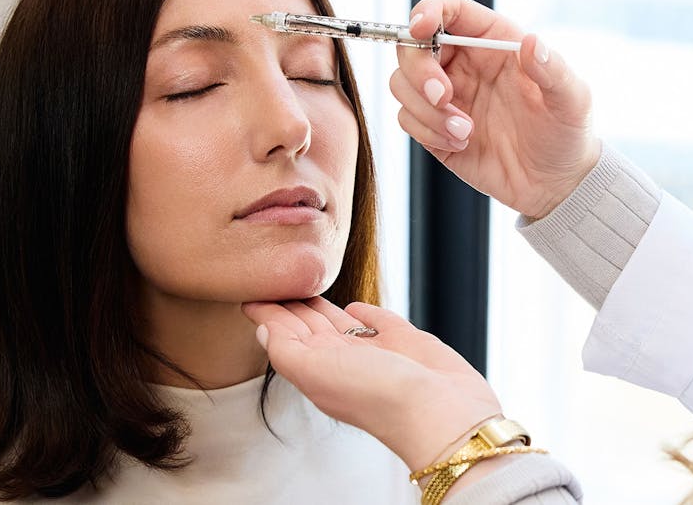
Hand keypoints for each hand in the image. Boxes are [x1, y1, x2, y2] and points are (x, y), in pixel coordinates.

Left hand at [241, 297, 500, 471]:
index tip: (248, 291)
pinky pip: (379, 322)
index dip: (267, 314)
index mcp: (317, 369)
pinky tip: (355, 305)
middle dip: (289, 306)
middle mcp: (343, 361)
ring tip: (304, 285)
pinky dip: (366, 312)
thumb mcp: (317, 372)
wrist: (444, 413)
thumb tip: (262, 329)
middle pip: (308, 327)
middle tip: (272, 278)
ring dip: (321, 305)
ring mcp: (375, 353)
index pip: (284, 336)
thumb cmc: (380, 396)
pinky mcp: (407, 343)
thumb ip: (286, 350)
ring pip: (340, 323)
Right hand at [391, 0, 600, 218]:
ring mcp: (445, 96)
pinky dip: (427, 131)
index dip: (428, 12)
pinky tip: (459, 142)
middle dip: (419, 71)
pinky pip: (407, 119)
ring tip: (465, 130)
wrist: (553, 184)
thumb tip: (532, 42)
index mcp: (492, 42)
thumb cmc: (565, 134)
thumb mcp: (572, 100)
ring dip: (425, 109)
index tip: (422, 30)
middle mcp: (462, 64)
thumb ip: (552, 70)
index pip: (449, 11)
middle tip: (444, 97)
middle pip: (411, 47)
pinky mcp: (432, 128)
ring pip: (402, 84)